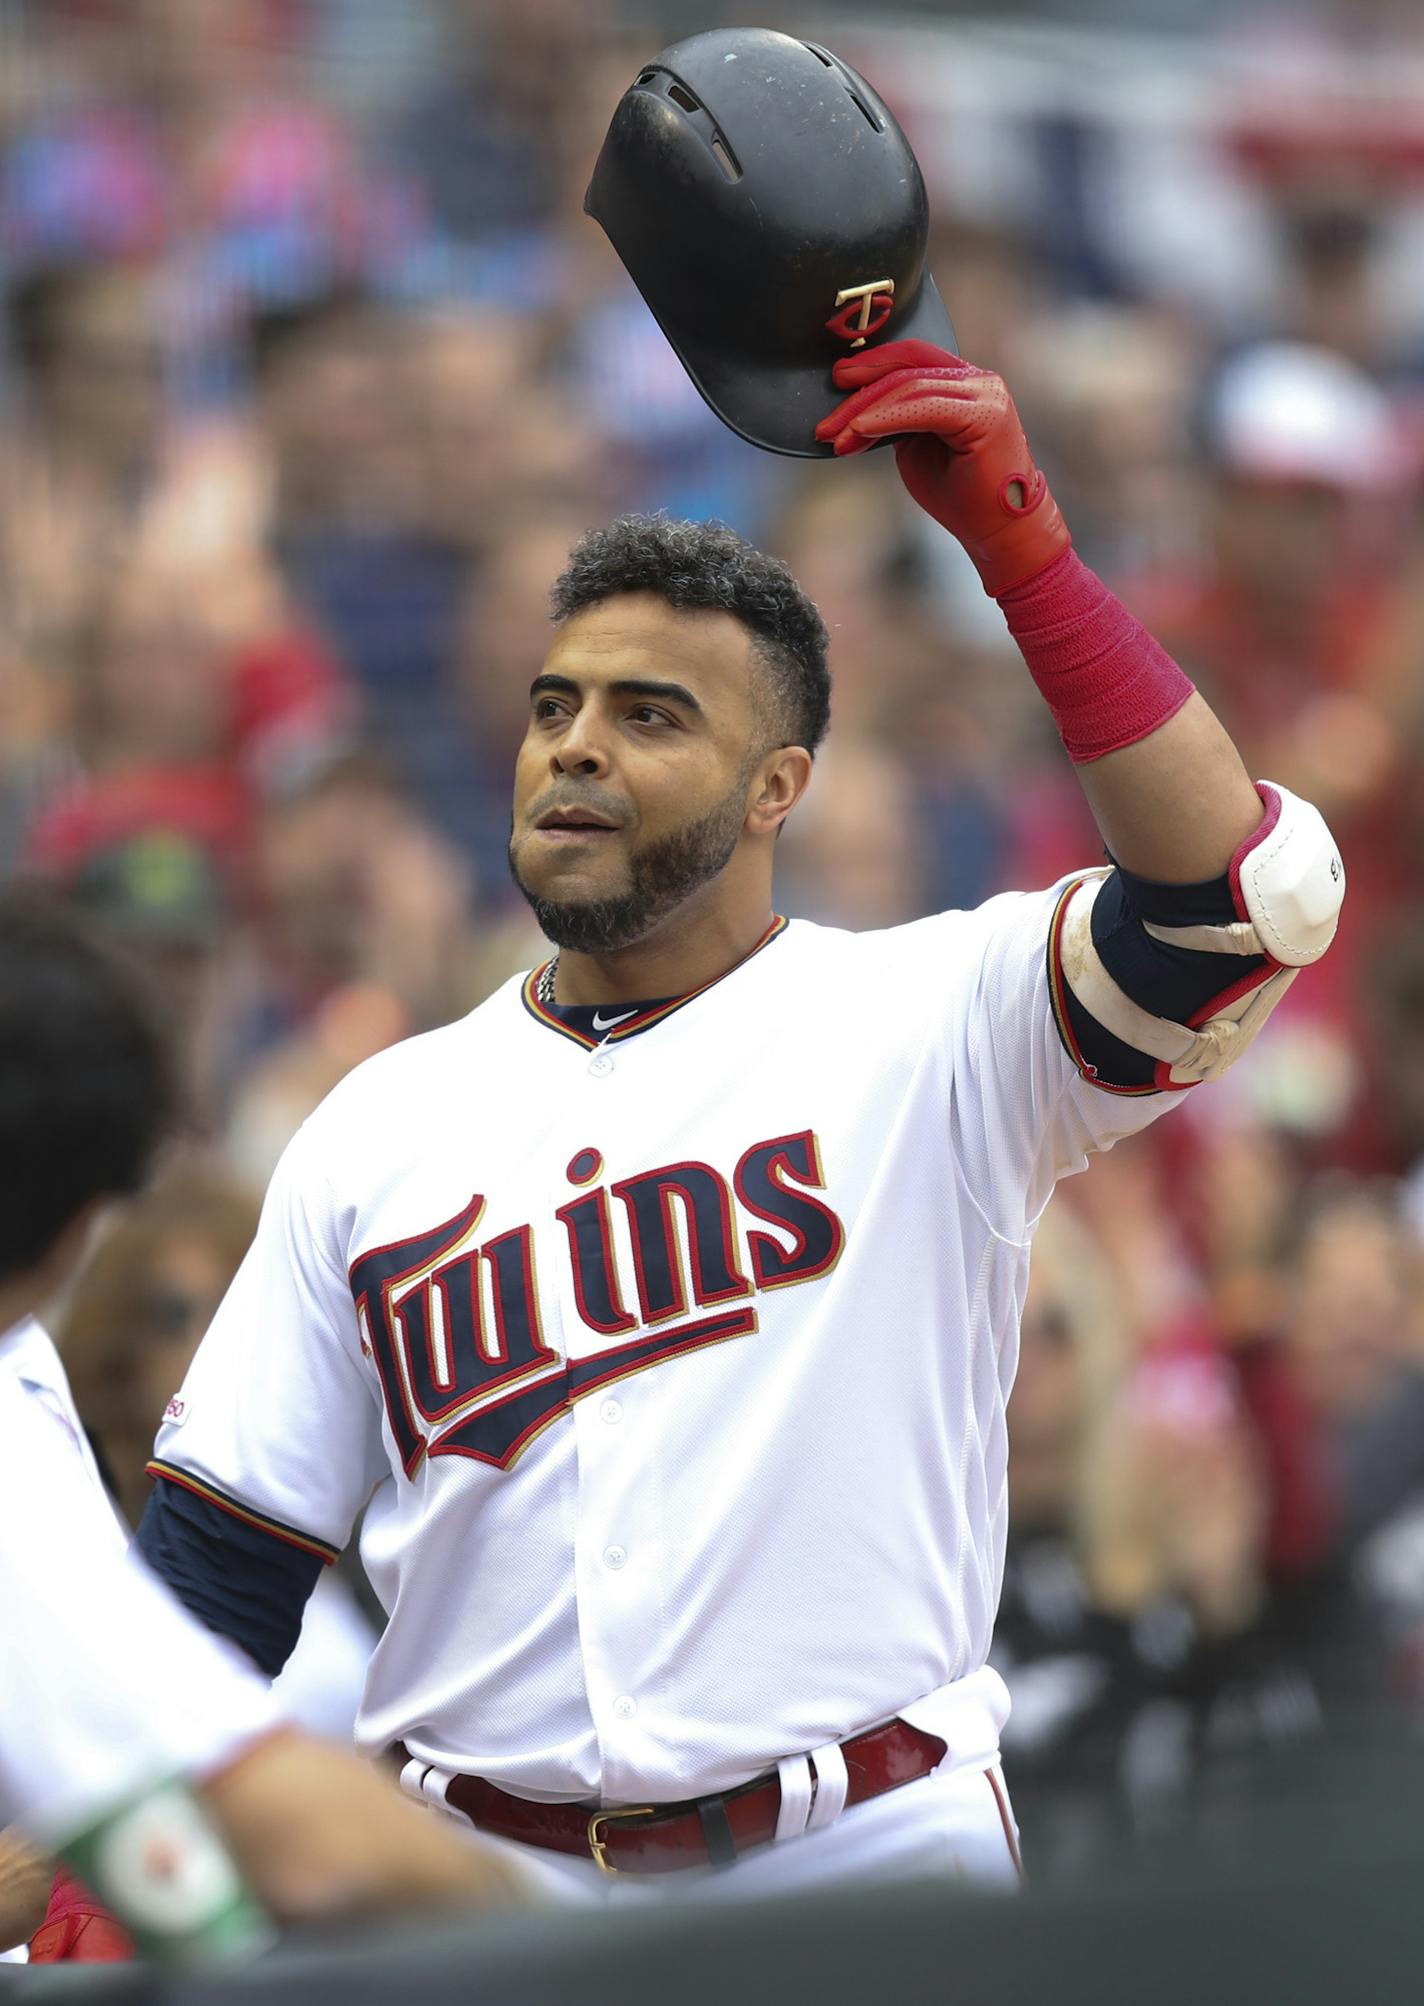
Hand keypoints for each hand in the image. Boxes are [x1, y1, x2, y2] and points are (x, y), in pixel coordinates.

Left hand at [815, 340, 1070, 595]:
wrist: (1000, 532)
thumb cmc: (963, 497)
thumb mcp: (918, 447)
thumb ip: (898, 420)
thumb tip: (858, 408)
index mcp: (965, 382)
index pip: (912, 359)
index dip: (871, 366)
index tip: (836, 383)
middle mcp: (979, 380)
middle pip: (907, 368)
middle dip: (859, 391)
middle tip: (825, 422)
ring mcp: (985, 394)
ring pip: (911, 387)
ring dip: (864, 413)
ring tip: (835, 438)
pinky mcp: (985, 414)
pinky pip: (923, 407)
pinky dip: (885, 418)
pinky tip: (859, 431)